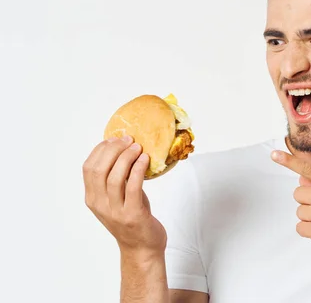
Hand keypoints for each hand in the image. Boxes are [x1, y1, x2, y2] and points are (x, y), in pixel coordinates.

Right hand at [83, 135, 166, 255]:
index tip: (114, 139)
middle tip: (128, 139)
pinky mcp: (132, 215)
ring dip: (126, 157)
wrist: (142, 248)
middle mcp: (99, 204)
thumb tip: (123, 148)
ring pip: (114, 177)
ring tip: (138, 147)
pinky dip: (138, 169)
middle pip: (98, 169)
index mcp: (92, 198)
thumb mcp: (118, 197)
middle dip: (113, 150)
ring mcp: (115, 211)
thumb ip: (116, 178)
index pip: (88, 168)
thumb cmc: (132, 218)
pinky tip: (145, 159)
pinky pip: (132, 186)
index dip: (100, 150)